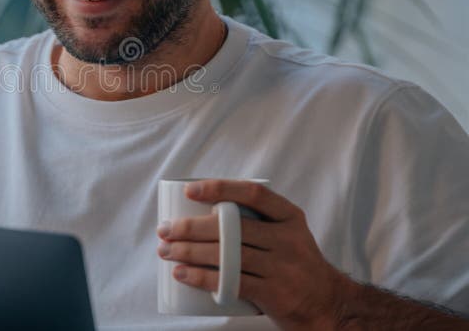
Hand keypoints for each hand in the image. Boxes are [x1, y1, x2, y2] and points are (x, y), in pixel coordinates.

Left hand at [156, 179, 353, 329]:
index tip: (189, 191)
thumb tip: (202, 209)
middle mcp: (288, 239)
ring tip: (166, 251)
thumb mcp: (288, 234)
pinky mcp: (274, 293)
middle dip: (191, 227)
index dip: (219, 188)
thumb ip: (256, 220)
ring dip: (189, 252)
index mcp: (290, 217)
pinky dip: (201, 277)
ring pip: (227, 255)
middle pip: (232, 227)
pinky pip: (231, 282)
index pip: (253, 194)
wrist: (329, 305)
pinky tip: (182, 273)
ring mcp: (283, 267)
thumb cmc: (295, 264)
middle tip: (165, 229)